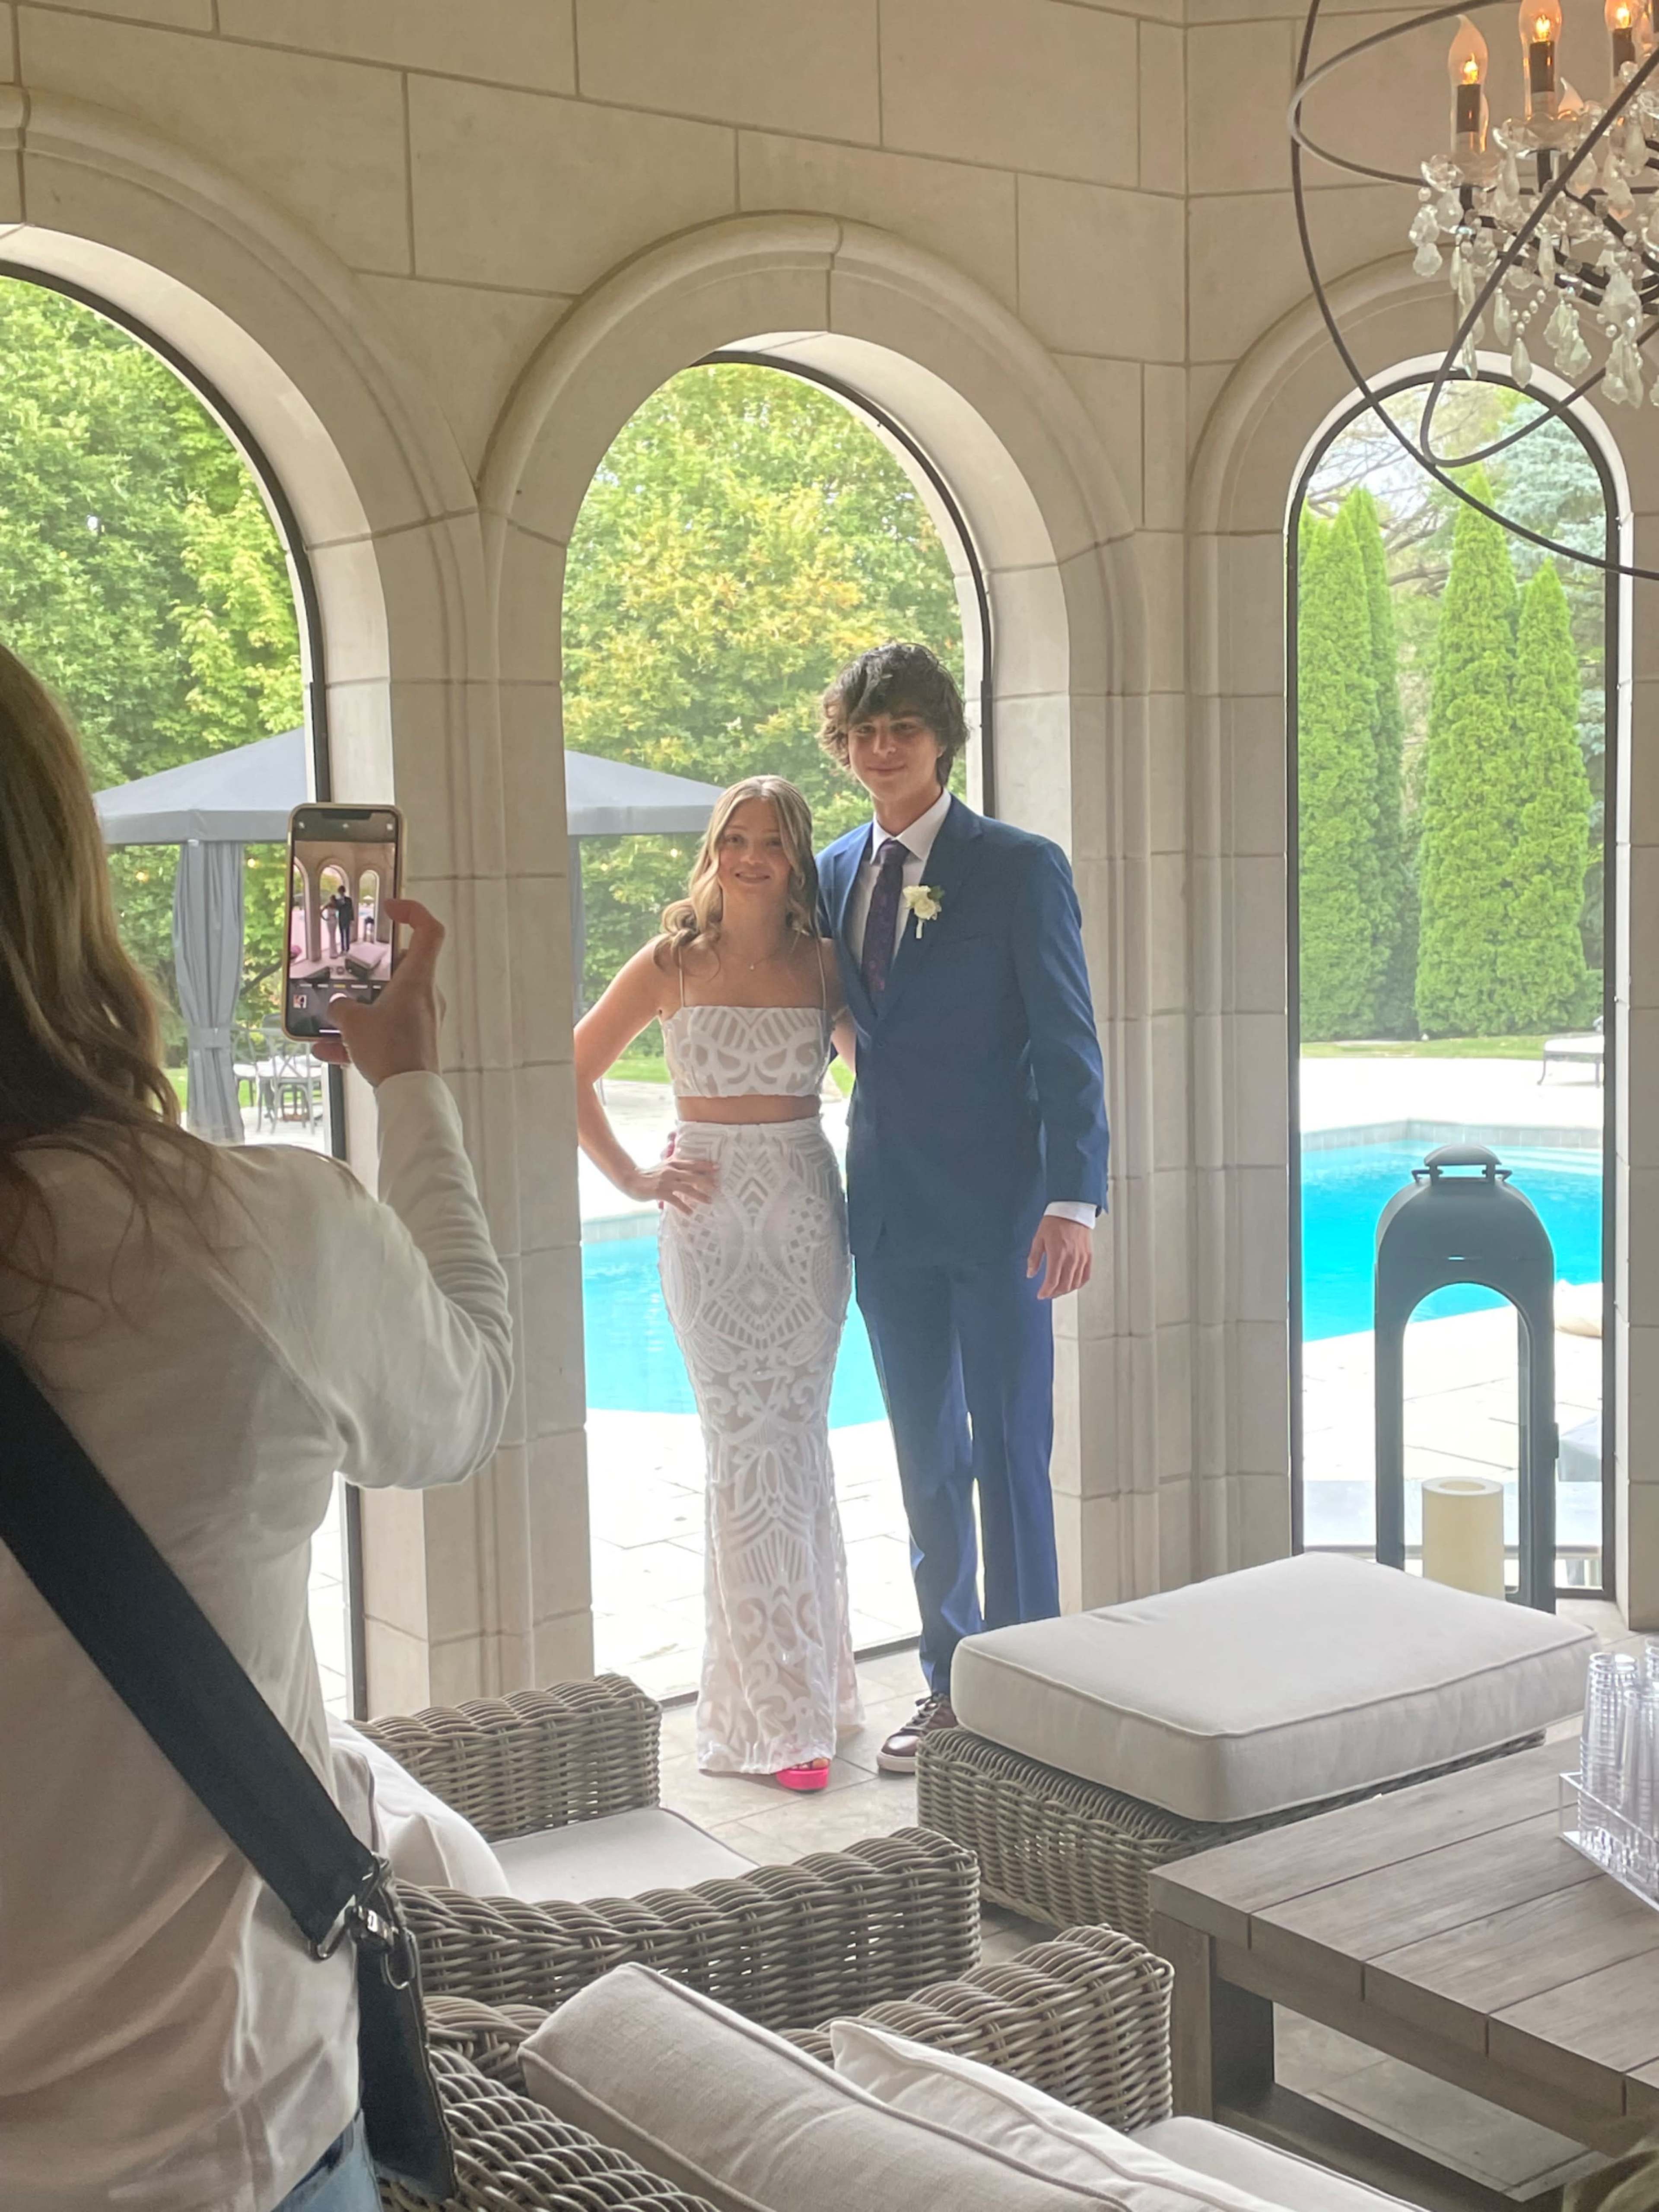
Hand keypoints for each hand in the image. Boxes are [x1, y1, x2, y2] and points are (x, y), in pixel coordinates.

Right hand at [313, 898, 444, 1086]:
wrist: (409, 1095)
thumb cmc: (389, 1050)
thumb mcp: (353, 1021)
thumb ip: (340, 1007)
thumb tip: (337, 1007)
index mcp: (418, 980)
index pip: (429, 931)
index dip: (413, 911)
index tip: (390, 908)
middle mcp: (425, 997)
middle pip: (402, 970)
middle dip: (371, 973)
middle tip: (348, 974)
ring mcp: (422, 1022)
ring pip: (386, 1005)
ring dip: (356, 1012)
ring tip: (327, 1023)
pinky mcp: (415, 1044)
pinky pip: (383, 1033)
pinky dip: (357, 1039)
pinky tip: (325, 1051)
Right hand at [629, 1150, 717, 1215]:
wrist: (632, 1179)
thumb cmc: (649, 1174)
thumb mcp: (663, 1166)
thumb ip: (675, 1166)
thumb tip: (690, 1168)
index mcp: (673, 1163)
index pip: (692, 1163)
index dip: (705, 1165)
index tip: (717, 1167)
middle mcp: (671, 1171)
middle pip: (692, 1175)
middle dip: (706, 1181)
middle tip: (717, 1187)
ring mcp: (666, 1181)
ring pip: (687, 1188)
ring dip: (699, 1195)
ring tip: (709, 1201)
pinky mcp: (660, 1192)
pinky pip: (675, 1200)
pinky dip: (683, 1207)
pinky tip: (690, 1213)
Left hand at [1026, 1215, 1092, 1299]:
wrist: (1072, 1210)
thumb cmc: (1055, 1221)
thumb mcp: (1039, 1238)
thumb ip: (1034, 1258)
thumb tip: (1030, 1273)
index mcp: (1057, 1255)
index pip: (1052, 1282)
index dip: (1045, 1292)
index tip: (1040, 1295)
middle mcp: (1071, 1259)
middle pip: (1064, 1285)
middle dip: (1054, 1293)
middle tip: (1047, 1294)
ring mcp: (1081, 1258)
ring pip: (1075, 1283)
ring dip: (1065, 1290)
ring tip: (1058, 1291)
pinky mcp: (1088, 1256)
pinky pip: (1086, 1276)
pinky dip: (1079, 1284)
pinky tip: (1072, 1284)